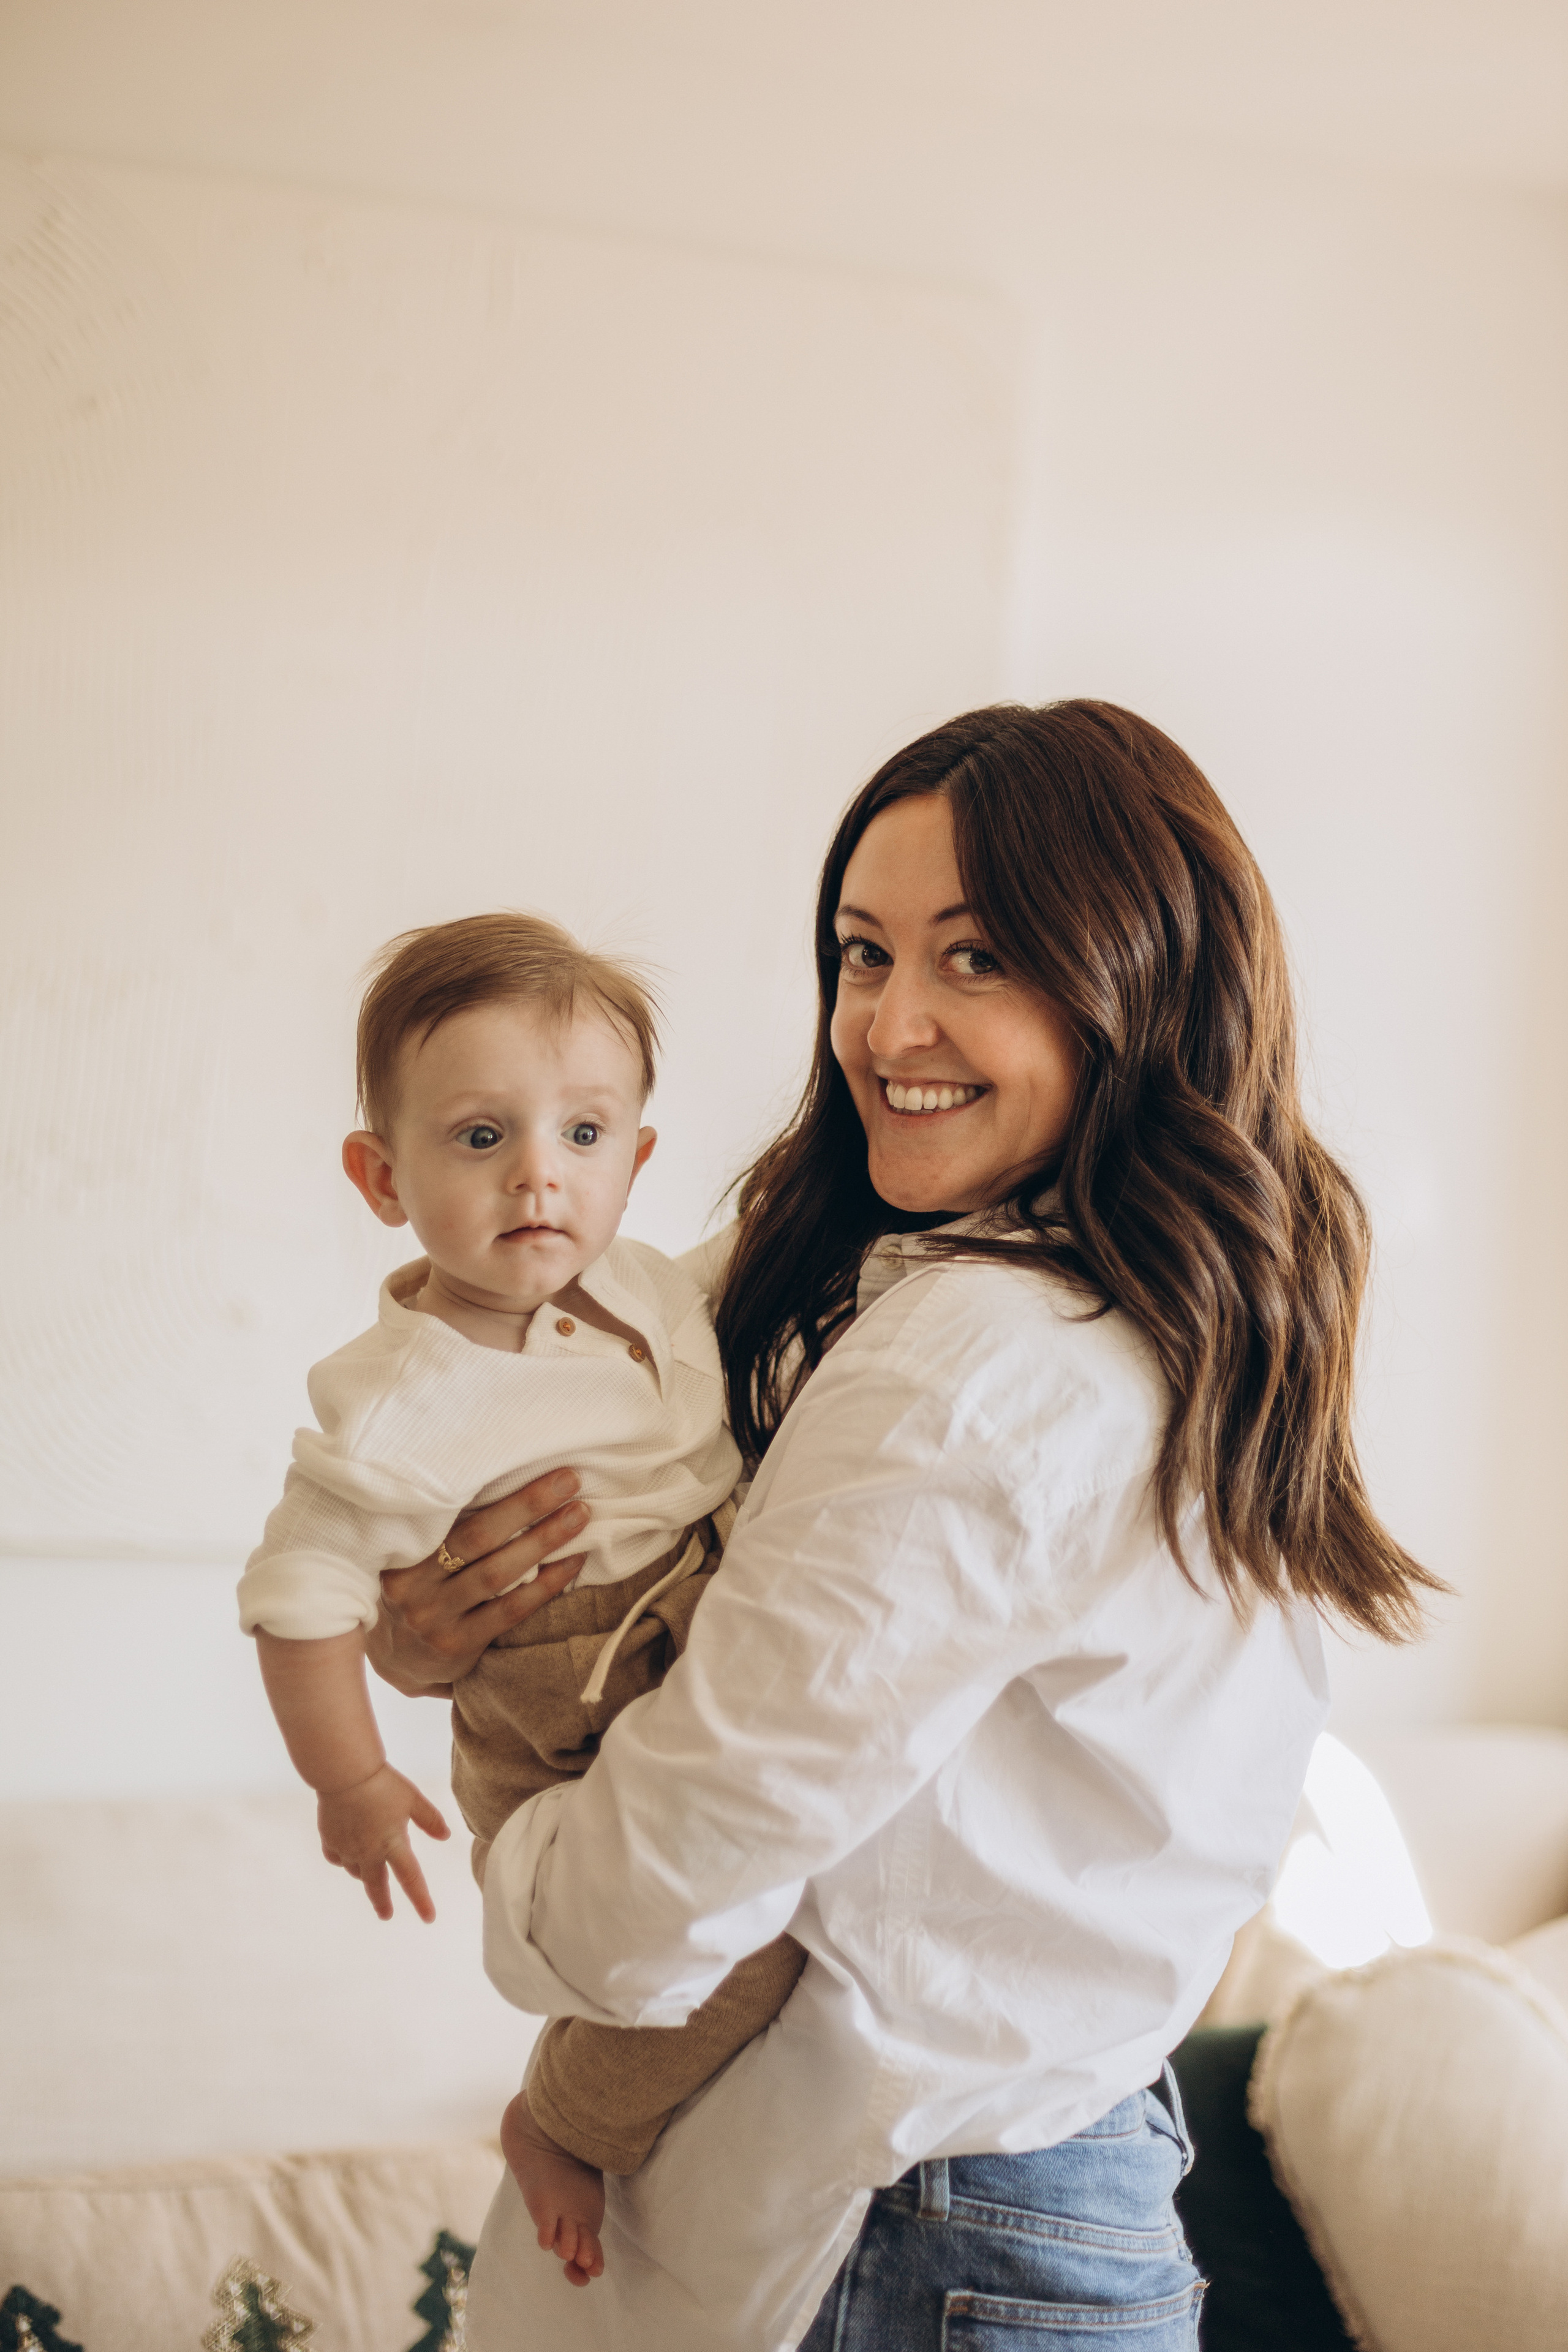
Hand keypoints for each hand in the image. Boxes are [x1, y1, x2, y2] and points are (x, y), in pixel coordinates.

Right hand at [318, 1761, 449, 1921]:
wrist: (345, 1773)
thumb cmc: (383, 1783)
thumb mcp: (413, 1799)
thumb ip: (430, 1819)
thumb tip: (446, 1836)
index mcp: (392, 1844)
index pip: (411, 1879)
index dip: (421, 1900)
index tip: (429, 1918)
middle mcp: (368, 1852)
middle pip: (377, 1886)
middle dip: (382, 1902)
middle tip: (386, 1915)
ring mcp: (347, 1848)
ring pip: (356, 1872)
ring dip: (365, 1875)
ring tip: (371, 1872)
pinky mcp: (330, 1840)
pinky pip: (337, 1858)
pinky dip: (344, 1859)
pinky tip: (348, 1854)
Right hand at [365, 1469, 590, 1695]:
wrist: (398, 1660)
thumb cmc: (416, 1591)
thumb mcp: (411, 1558)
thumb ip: (442, 1527)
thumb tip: (502, 1473)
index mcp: (399, 1551)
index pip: (445, 1510)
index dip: (489, 1486)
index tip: (527, 1457)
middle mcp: (412, 1585)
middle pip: (477, 1537)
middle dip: (527, 1505)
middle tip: (569, 1480)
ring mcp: (434, 1618)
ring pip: (497, 1573)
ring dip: (543, 1541)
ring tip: (578, 1515)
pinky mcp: (458, 1645)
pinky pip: (511, 1610)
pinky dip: (545, 1584)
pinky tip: (573, 1562)